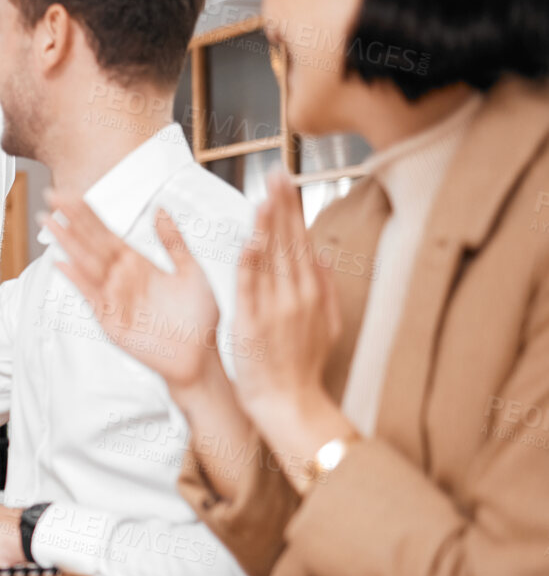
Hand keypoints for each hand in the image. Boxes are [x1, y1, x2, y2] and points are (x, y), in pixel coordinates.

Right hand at [48, 193, 221, 390]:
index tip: (69, 193)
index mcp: (137, 264)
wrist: (199, 355)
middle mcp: (120, 278)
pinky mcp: (110, 320)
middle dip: (70, 220)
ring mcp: (112, 298)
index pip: (105, 232)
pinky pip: (91, 296)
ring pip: (86, 263)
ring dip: (67, 242)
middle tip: (49, 196)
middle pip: (90, 243)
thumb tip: (159, 208)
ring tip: (48, 221)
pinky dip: (77, 280)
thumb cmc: (199, 318)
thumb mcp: (191, 270)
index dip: (87, 213)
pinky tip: (62, 262)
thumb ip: (173, 241)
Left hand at [231, 170, 353, 472]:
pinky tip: (249, 237)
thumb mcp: (326, 324)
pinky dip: (251, 261)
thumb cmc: (302, 366)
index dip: (293, 211)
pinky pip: (251, 286)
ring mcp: (277, 308)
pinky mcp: (254, 322)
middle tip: (275, 173)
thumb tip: (323, 253)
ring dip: (268, 223)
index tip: (286, 183)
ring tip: (264, 193)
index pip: (302, 242)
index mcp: (313, 292)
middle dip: (282, 205)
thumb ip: (325, 288)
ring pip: (272, 258)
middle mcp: (298, 295)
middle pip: (289, 242)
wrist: (290, 402)